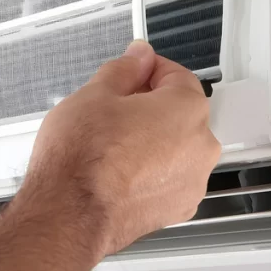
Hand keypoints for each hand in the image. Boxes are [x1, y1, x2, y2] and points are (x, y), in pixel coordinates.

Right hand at [18, 40, 219, 257]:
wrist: (70, 212)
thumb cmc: (82, 158)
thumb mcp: (95, 94)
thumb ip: (124, 69)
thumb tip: (137, 57)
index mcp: (187, 109)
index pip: (175, 75)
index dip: (147, 70)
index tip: (131, 71)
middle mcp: (200, 146)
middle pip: (178, 113)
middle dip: (149, 108)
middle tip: (112, 111)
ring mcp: (191, 181)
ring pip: (174, 148)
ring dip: (151, 141)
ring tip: (111, 145)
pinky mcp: (176, 209)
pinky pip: (167, 178)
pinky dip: (149, 171)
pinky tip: (118, 170)